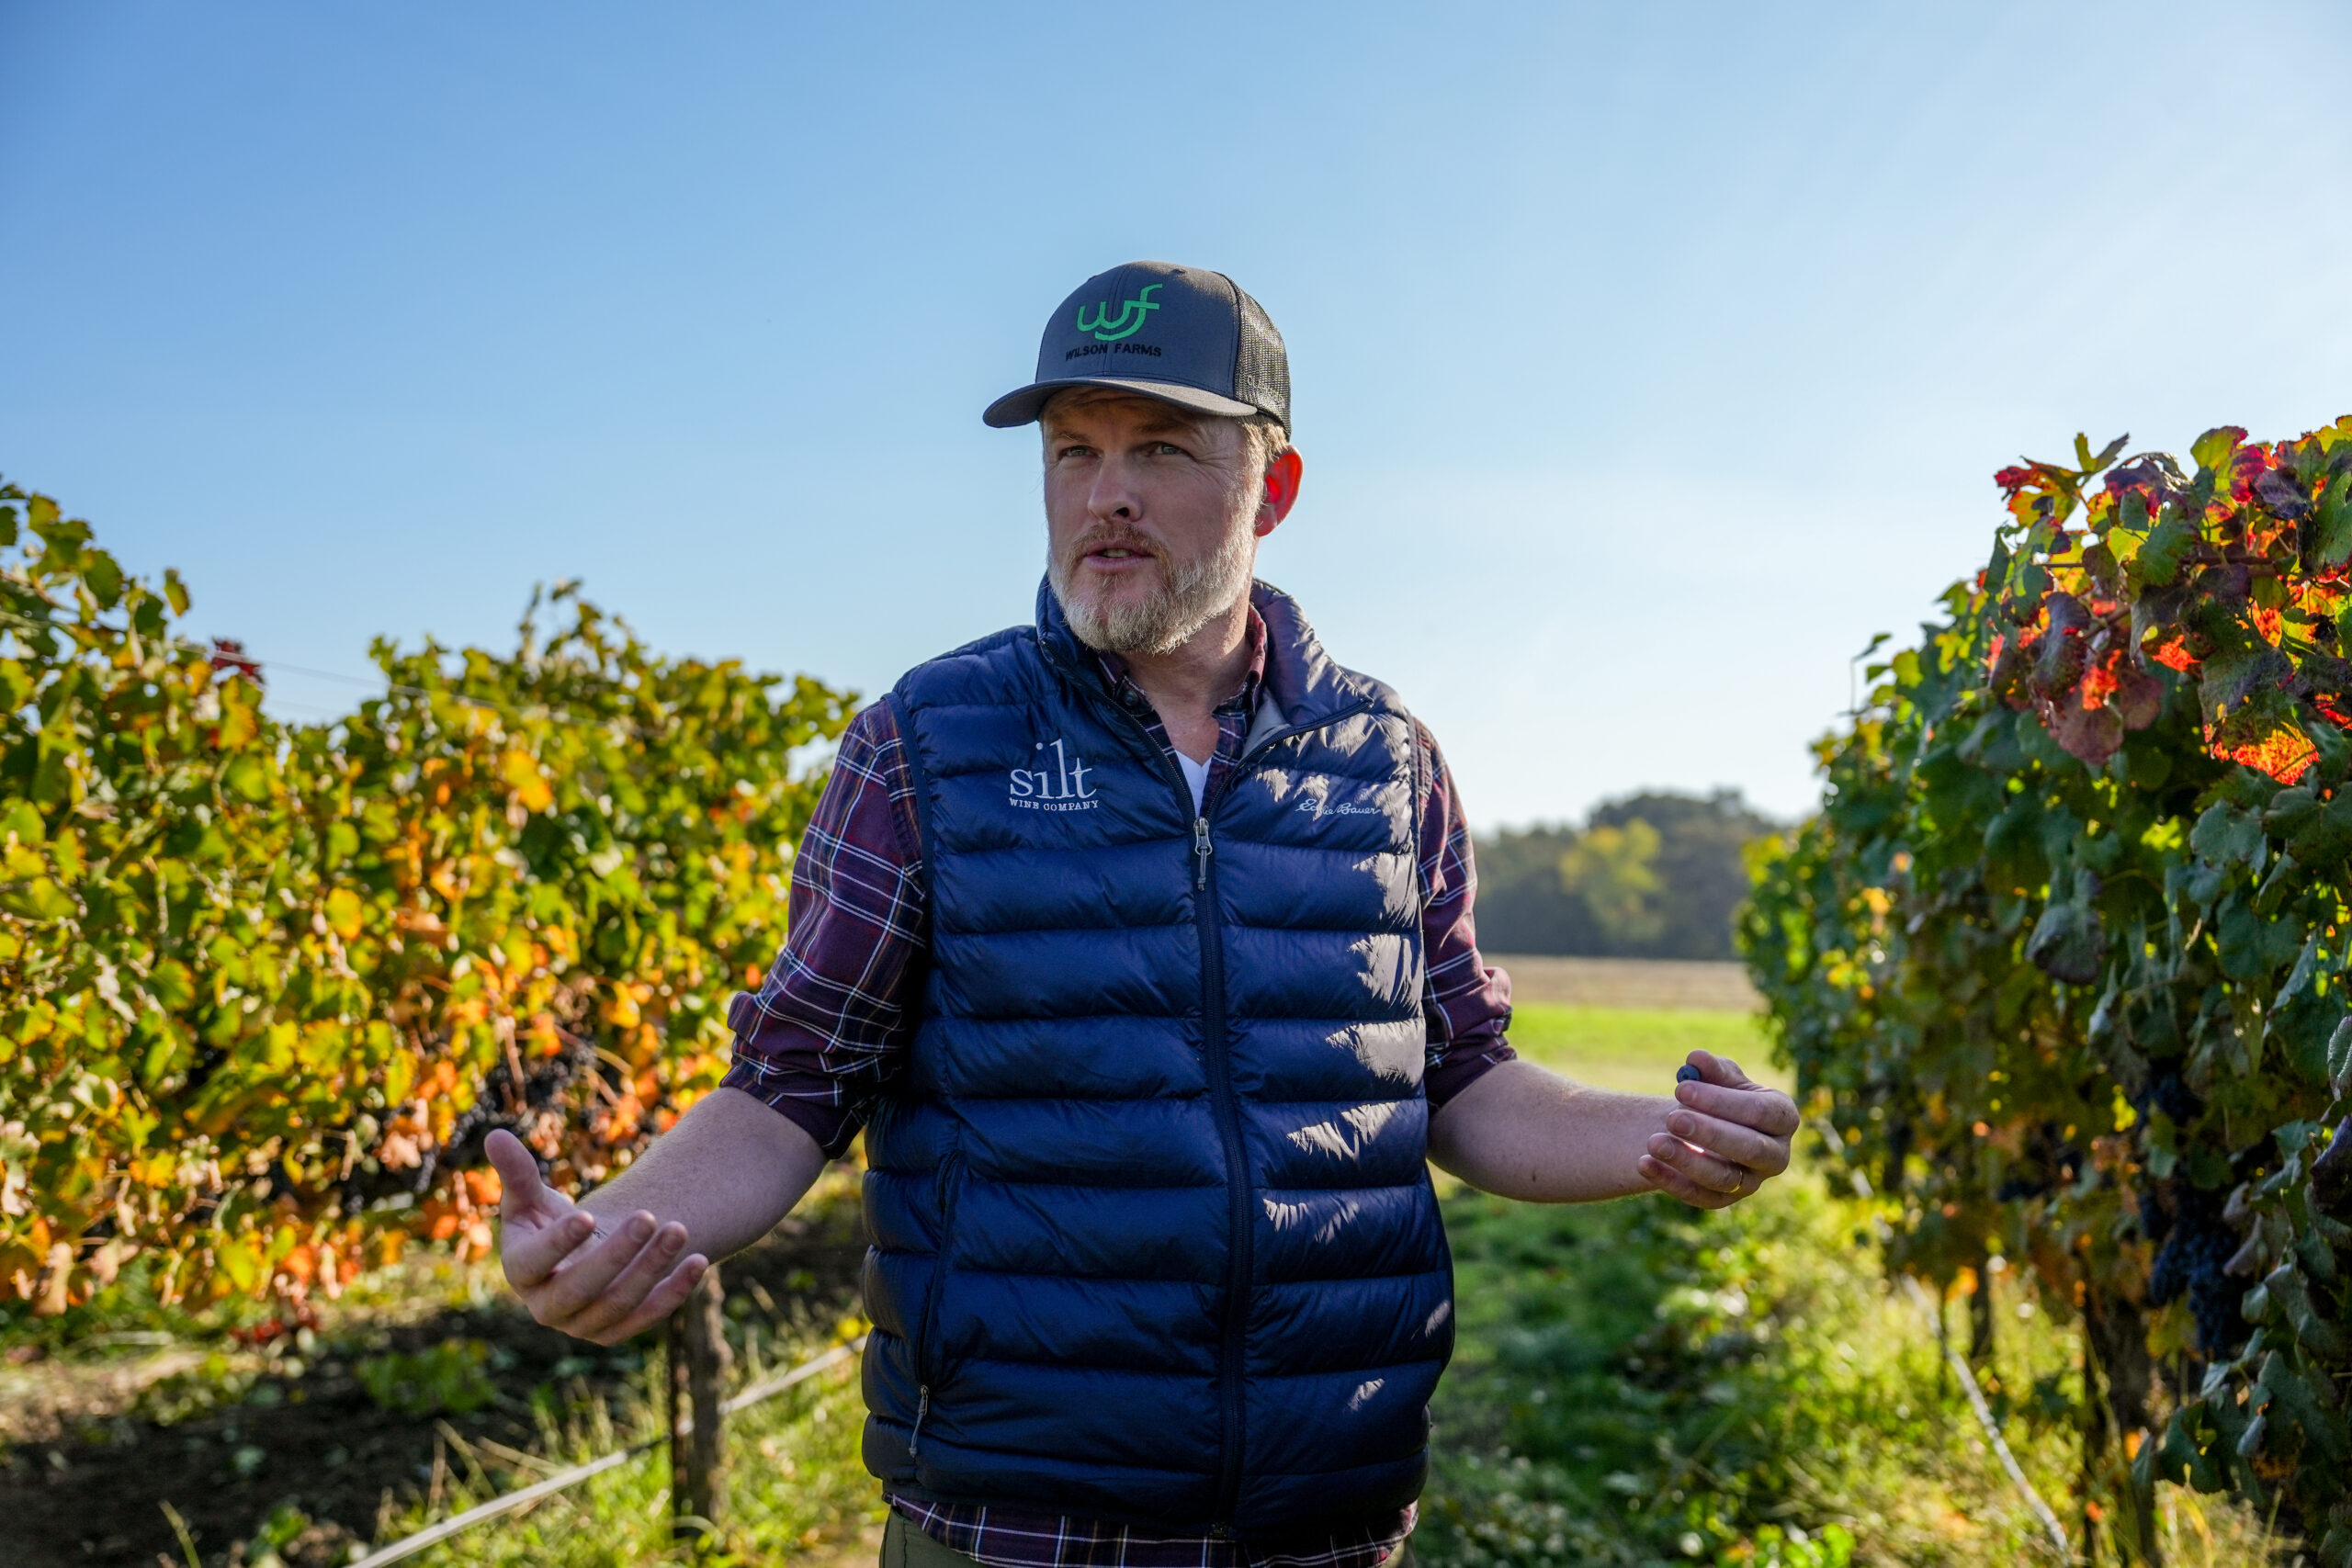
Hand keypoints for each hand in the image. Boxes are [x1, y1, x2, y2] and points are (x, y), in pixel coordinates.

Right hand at [486, 1129, 707, 1343]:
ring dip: (652, 1268)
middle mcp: (547, 1307)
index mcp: (521, 1272)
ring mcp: (583, 1325)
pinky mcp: (616, 1331)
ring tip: (679, 1229)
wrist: (579, 1255)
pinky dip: (675, 1291)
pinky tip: (699, 1260)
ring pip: (619, 1304)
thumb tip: (495, 1135)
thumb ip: (516, 1172)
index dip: (558, 1243)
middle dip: (616, 1256)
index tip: (587, 1214)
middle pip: (580, 1289)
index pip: (533, 1264)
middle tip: (647, 1217)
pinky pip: (647, 1316)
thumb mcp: (530, 1197)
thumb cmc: (549, 1221)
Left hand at [1637, 1051, 1797, 1209]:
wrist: (1708, 1124)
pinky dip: (1671, 1182)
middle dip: (1709, 1133)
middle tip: (1672, 1118)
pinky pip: (1701, 1197)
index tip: (1681, 1089)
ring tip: (1654, 1141)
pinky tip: (1644, 1163)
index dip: (1721, 1101)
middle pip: (1749, 1148)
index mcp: (1783, 1117)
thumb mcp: (1719, 1077)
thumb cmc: (1720, 1095)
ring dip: (1687, 1161)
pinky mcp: (1726, 1200)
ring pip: (1724, 1178)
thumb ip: (1711, 1069)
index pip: (1760, 1112)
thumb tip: (1696, 1058)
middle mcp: (1776, 1154)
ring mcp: (1752, 1181)